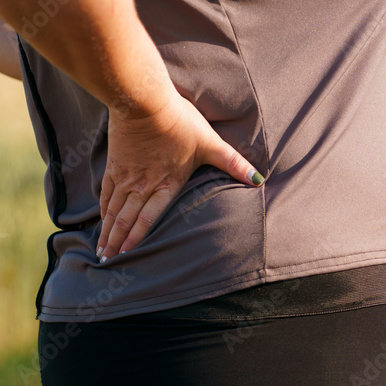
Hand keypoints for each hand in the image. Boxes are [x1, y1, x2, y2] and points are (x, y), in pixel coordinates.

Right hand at [97, 92, 263, 261]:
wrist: (144, 100)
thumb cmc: (179, 122)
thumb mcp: (211, 144)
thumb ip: (234, 164)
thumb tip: (259, 179)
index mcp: (166, 184)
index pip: (148, 219)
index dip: (137, 238)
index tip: (127, 255)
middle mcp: (142, 184)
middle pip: (126, 218)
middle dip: (116, 241)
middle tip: (106, 259)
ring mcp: (126, 174)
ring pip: (113, 208)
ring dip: (106, 229)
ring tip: (100, 247)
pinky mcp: (115, 161)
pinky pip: (106, 190)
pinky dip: (102, 206)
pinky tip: (100, 216)